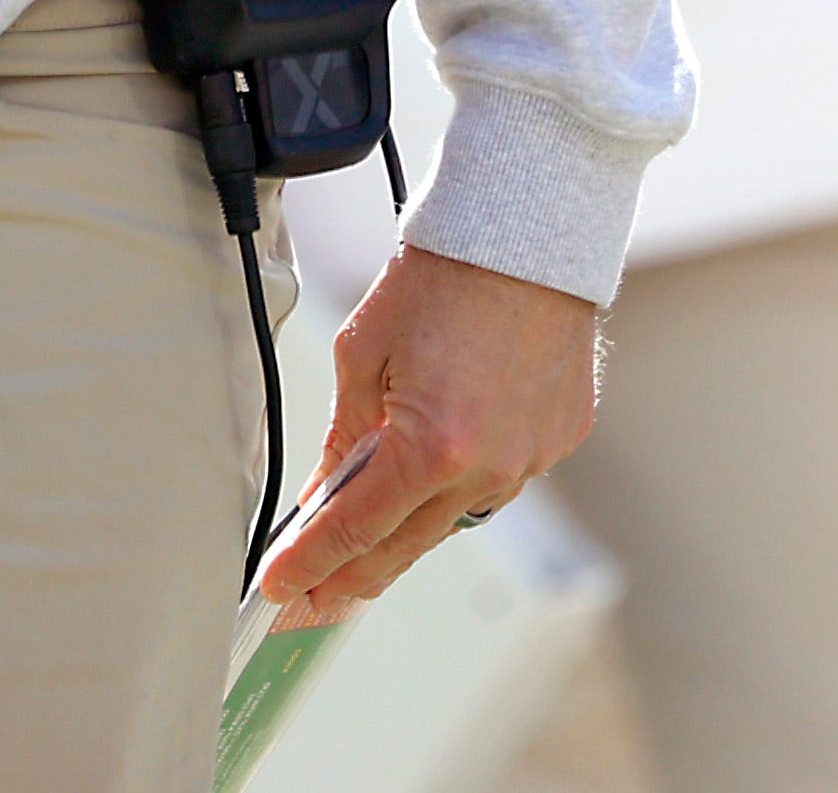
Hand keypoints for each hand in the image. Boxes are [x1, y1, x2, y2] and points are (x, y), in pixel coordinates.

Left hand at [256, 242, 601, 628]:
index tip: (280, 589)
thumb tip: (328, 491)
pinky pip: (498, 482)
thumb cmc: (441, 279)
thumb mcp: (363, 353)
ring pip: (454, 519)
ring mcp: (530, 460)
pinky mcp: (556, 441)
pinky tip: (429, 481)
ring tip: (360, 550)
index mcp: (432, 447)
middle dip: (352, 577)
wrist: (522, 236)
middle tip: (313, 600)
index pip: (355, 529)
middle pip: (406, 545)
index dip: (311, 564)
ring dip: (406, 531)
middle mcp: (488, 468)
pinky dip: (458, 485)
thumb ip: (345, 435)